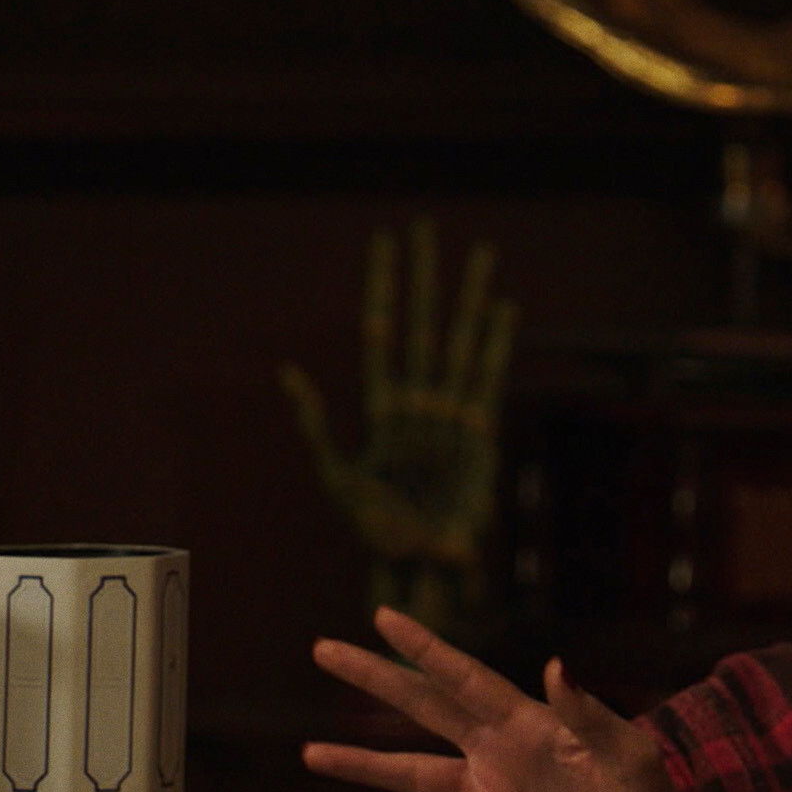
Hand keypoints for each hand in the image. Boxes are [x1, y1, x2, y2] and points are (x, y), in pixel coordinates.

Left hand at [280, 221, 517, 630]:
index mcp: (381, 408)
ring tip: (482, 255)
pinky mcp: (480, 433)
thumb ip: (315, 423)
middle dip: (425, 277)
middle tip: (428, 228)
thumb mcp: (335, 476)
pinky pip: (488, 379)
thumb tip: (287, 370)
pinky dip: (496, 343)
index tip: (386, 241)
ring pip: (459, 342)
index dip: (384, 288)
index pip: (382, 333)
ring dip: (470, 299)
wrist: (418, 563)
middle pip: (422, 325)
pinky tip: (504, 308)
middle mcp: (418, 400)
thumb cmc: (375, 528)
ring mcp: (450, 413)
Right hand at [305, 607, 680, 791]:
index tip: (381, 617)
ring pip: (417, 772)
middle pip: (424, 707)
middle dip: (374, 678)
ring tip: (311, 752)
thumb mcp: (625, 752)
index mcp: (528, 720)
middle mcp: (501, 747)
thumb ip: (588, 713)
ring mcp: (498, 789)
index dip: (424, 648)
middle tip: (323, 650)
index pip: (464, 677)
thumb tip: (555, 665)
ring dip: (366, 763)